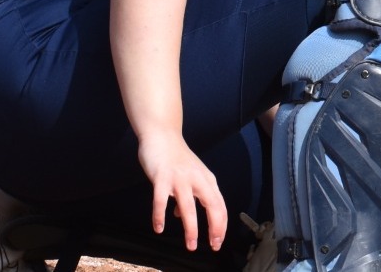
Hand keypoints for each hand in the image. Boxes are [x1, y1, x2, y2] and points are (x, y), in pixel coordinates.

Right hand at [137, 133, 227, 251]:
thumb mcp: (190, 177)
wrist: (162, 135)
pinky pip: (161, 200)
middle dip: (214, 228)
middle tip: (213, 246)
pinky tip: (159, 228)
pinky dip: (160, 215)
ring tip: (191, 245)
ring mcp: (180, 178)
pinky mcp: (162, 177)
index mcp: (207, 180)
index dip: (221, 224)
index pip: (219, 205)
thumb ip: (189, 195)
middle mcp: (197, 179)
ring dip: (191, 228)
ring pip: (188, 206)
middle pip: (212, 206)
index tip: (218, 241)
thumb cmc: (176, 158)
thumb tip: (179, 215)